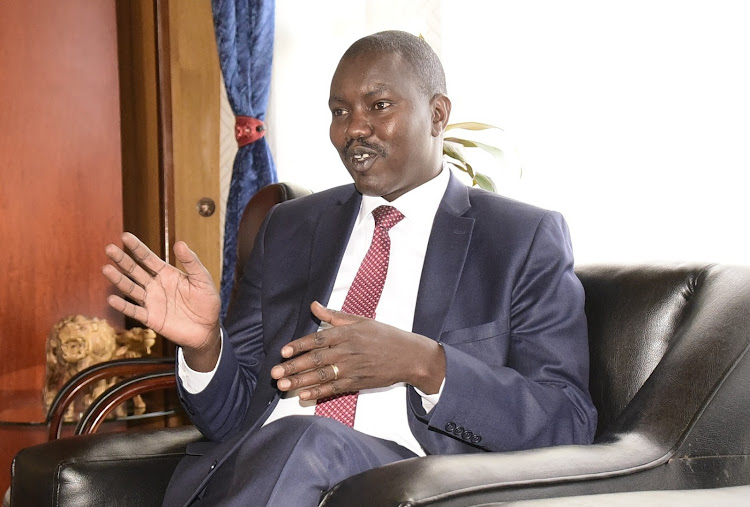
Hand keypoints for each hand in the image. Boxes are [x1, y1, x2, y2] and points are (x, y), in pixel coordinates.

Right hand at [102, 233, 220, 369]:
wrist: (207, 329)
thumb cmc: (206, 302)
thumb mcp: (202, 279)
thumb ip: (191, 262)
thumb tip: (179, 243)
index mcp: (167, 273)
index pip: (148, 258)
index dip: (137, 247)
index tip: (125, 236)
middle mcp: (155, 285)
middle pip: (135, 271)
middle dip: (122, 260)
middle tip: (109, 248)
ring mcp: (151, 301)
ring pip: (131, 289)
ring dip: (119, 279)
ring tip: (106, 269)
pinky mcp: (151, 318)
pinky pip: (135, 311)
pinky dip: (123, 306)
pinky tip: (112, 299)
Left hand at [270, 301, 444, 399]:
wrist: (409, 356)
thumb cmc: (385, 335)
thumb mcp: (360, 320)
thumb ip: (335, 315)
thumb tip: (314, 305)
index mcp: (346, 332)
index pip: (317, 339)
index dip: (298, 346)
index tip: (283, 352)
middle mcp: (347, 350)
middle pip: (315, 359)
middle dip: (293, 367)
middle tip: (275, 373)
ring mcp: (352, 368)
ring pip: (321, 375)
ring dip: (300, 381)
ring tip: (283, 386)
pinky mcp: (357, 382)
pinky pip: (334, 388)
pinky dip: (318, 393)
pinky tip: (304, 396)